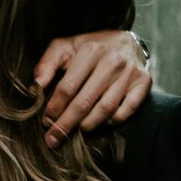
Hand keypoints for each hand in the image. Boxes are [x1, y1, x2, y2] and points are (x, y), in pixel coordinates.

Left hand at [33, 28, 152, 144]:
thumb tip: (37, 86)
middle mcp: (111, 61)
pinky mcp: (143, 83)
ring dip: (88, 125)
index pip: (68, 87)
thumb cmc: (91, 48)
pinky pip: (127, 110)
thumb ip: (48, 63)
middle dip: (66, 124)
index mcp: (90, 51)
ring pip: (106, 108)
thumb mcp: (66, 46)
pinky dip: (113, 121)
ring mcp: (129, 73)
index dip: (54, 108)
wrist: (127, 42)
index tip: (45, 122)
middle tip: (54, 138)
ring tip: (77, 132)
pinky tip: (102, 123)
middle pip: (85, 101)